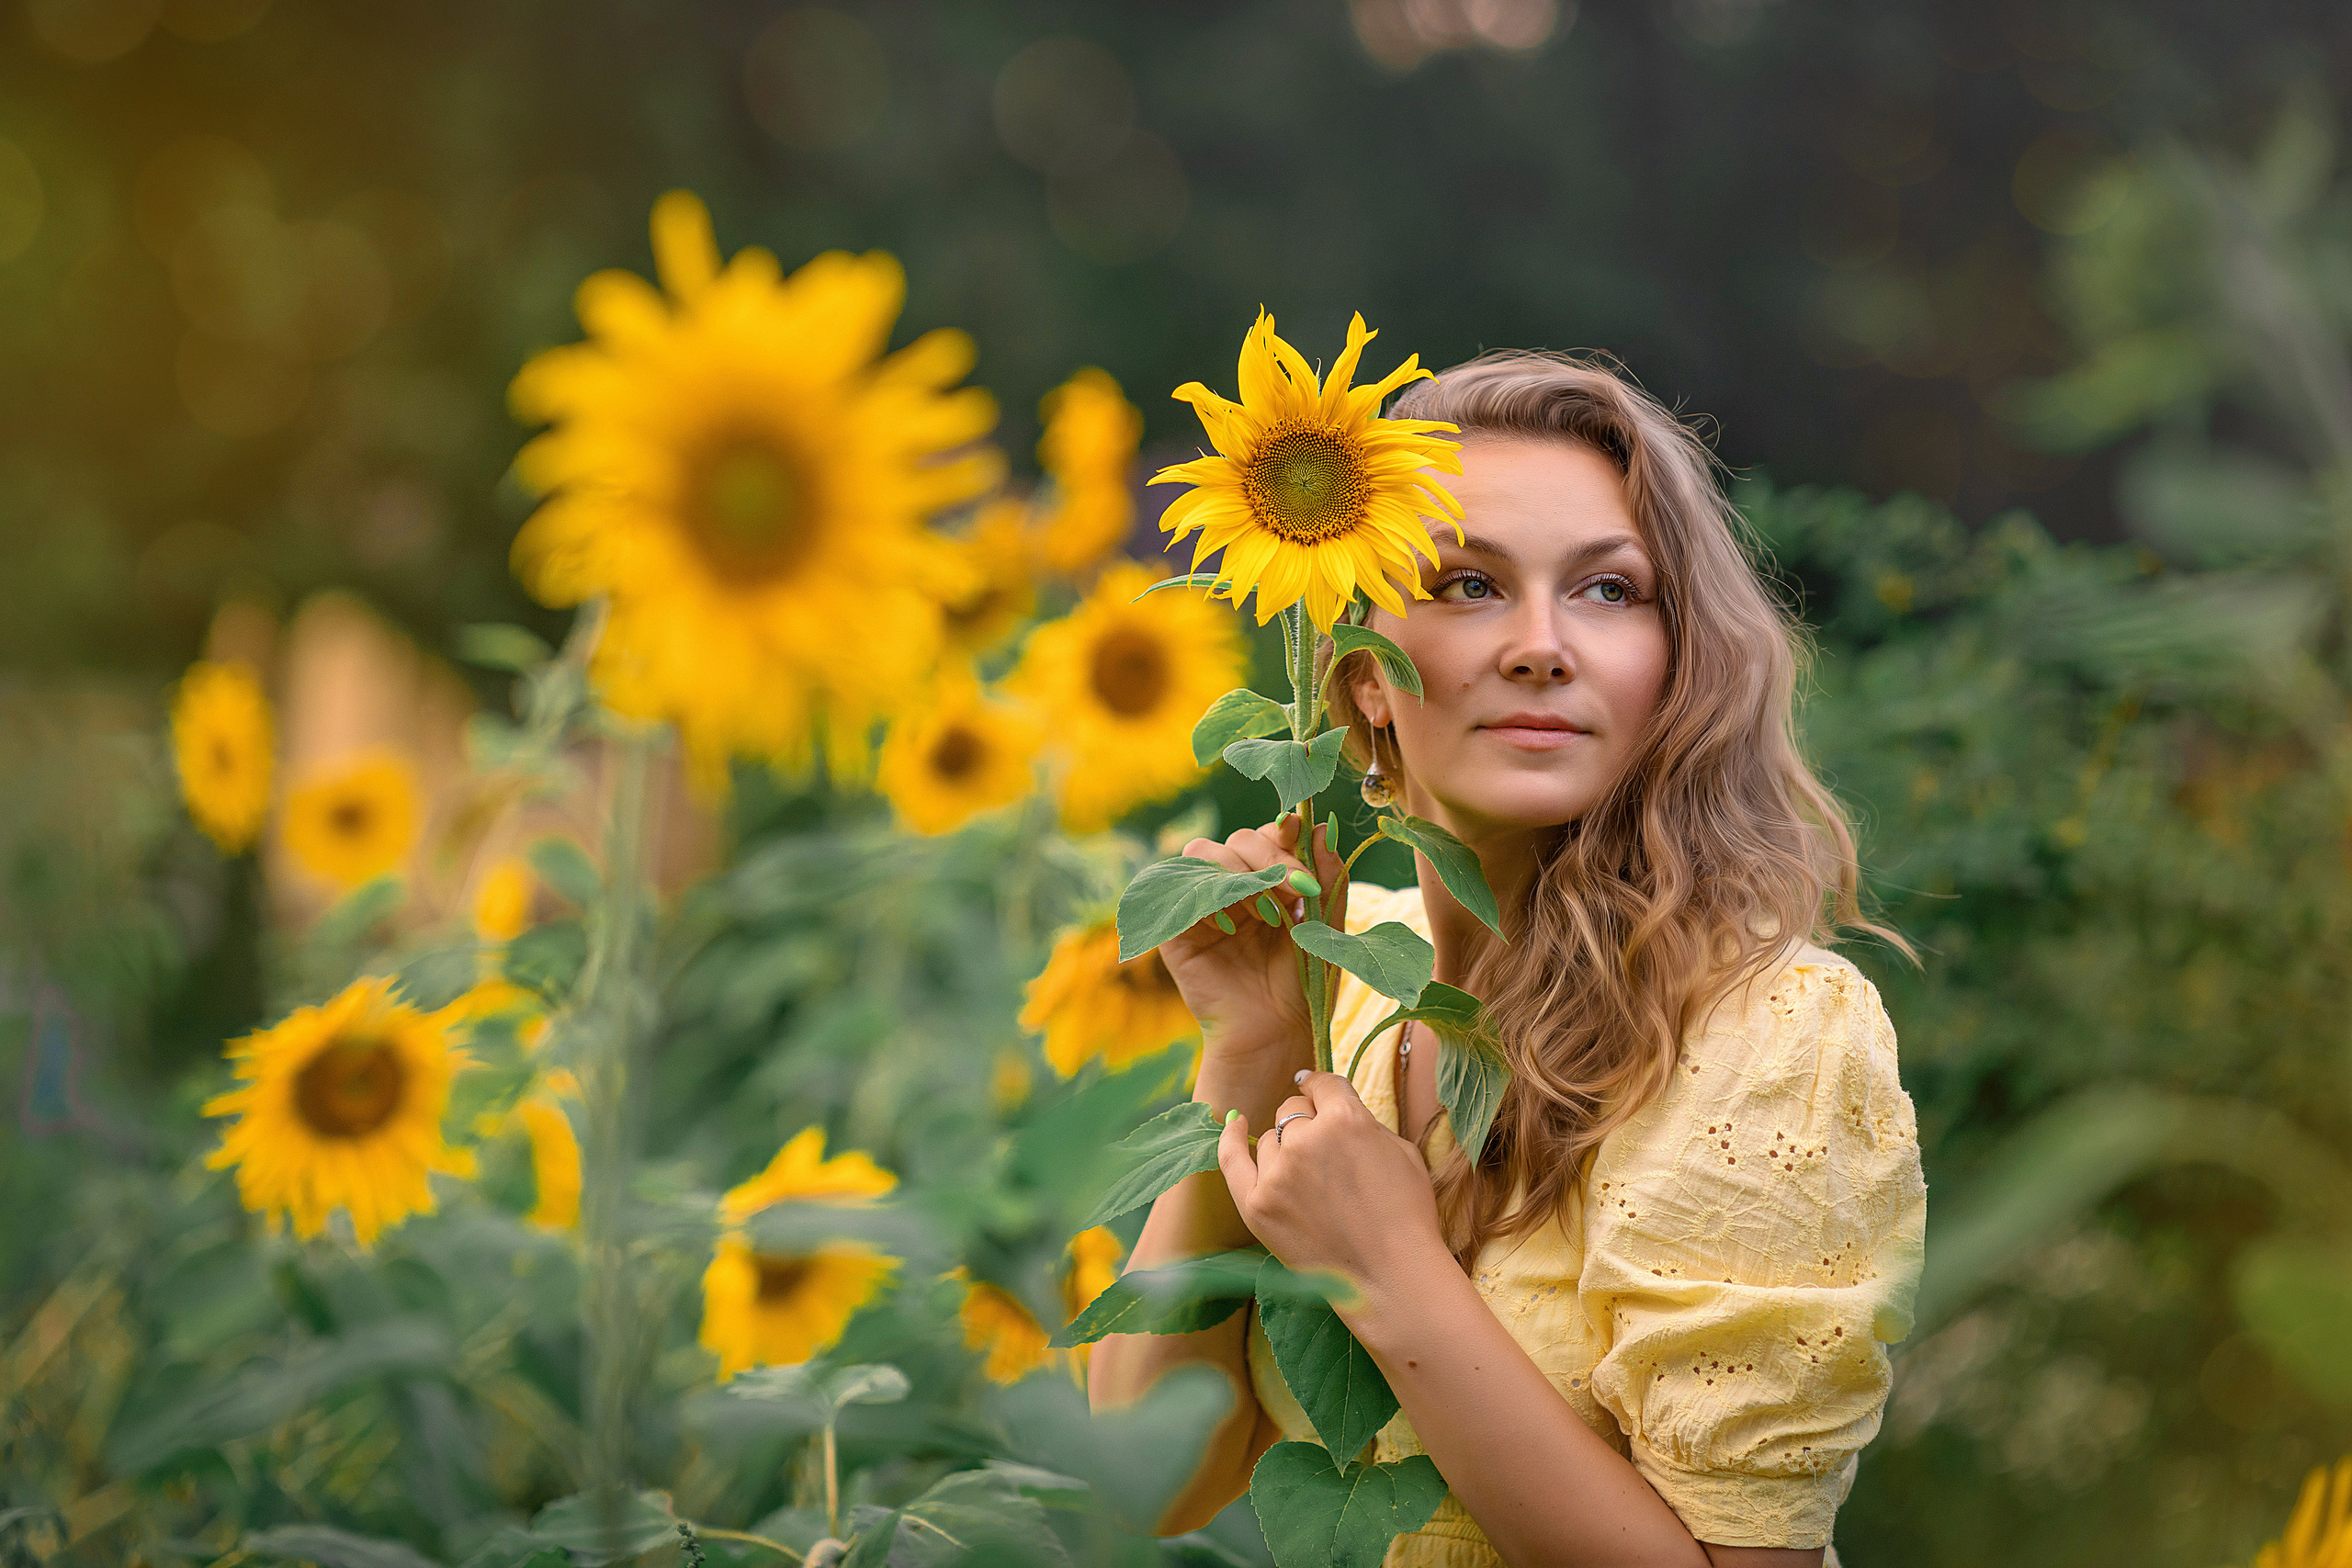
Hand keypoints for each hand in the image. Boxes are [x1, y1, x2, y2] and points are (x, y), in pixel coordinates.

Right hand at [1156, 816, 1347, 1060]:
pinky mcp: (1174, 927)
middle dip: (1271, 858)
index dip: (1285, 832)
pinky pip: (1178, 888)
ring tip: (1266, 914)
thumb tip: (1322, 825)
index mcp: (1267, 880)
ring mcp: (1201, 903)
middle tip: (1297, 891)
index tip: (1304, 845)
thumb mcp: (1325, 926)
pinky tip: (1234, 926)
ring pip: (1204, 852)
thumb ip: (1329, 877)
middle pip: (1238, 838)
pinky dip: (1210, 897)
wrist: (1276, 1034)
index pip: (1267, 834)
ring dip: (1240, 874)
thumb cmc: (1303, 984)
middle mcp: (1232, 886)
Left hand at [1216, 1071, 1444, 1303]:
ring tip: (1313, 1180)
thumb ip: (1364, 1121)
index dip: (1322, 1087)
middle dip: (1308, 1121)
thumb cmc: (1407, 1217)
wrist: (1393, 1279)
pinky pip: (1232, 1158)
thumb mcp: (1403, 1152)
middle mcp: (1305, 1140)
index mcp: (1346, 1120)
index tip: (1317, 1088)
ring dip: (1287, 1147)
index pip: (1323, 1084)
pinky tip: (1236, 1125)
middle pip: (1292, 1109)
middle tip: (1326, 1150)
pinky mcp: (1256, 1205)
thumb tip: (1334, 1105)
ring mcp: (1277, 1174)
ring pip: (1270, 1138)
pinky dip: (1231, 1139)